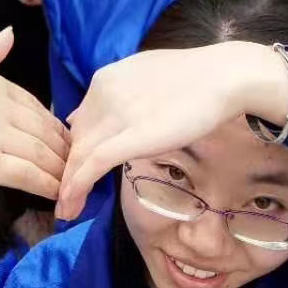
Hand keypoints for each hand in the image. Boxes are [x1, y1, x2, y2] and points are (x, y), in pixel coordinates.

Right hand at [0, 30, 68, 220]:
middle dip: (64, 149)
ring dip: (61, 169)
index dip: (52, 125)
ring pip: (41, 153)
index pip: (35, 105)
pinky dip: (48, 185)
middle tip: (77, 164)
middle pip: (44, 129)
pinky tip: (57, 193)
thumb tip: (10, 33)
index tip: (62, 140)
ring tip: (72, 180)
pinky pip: (29, 175)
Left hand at [57, 42, 287, 219]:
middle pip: (76, 141)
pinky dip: (76, 187)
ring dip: (68, 187)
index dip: (78, 149)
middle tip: (67, 197)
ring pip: (78, 156)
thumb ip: (123, 95)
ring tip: (66, 210)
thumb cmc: (193, 78)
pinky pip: (92, 165)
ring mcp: (114, 115)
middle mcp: (102, 95)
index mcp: (104, 80)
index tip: (81, 171)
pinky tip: (71, 206)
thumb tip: (110, 112)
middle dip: (69, 170)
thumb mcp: (145, 77)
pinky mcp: (128, 137)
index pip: (81, 121)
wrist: (222, 76)